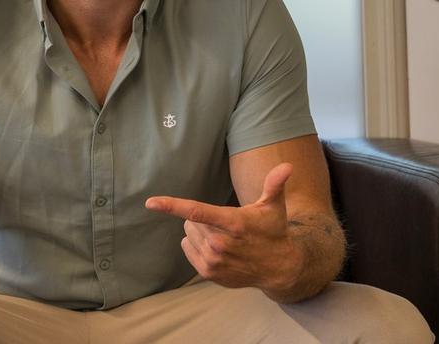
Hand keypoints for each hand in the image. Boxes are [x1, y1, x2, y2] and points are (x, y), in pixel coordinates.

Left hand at [145, 163, 302, 291]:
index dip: (172, 205)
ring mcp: (214, 261)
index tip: (151, 202)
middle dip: (203, 218)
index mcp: (234, 223)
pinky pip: (187, 248)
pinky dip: (196, 244)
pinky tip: (217, 248)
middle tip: (225, 223)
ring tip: (224, 236)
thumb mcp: (275, 206)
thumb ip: (275, 184)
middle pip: (191, 220)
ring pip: (189, 233)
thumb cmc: (273, 230)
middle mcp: (221, 244)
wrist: (278, 268)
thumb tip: (287, 165)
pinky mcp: (209, 273)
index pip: (197, 211)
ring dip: (200, 231)